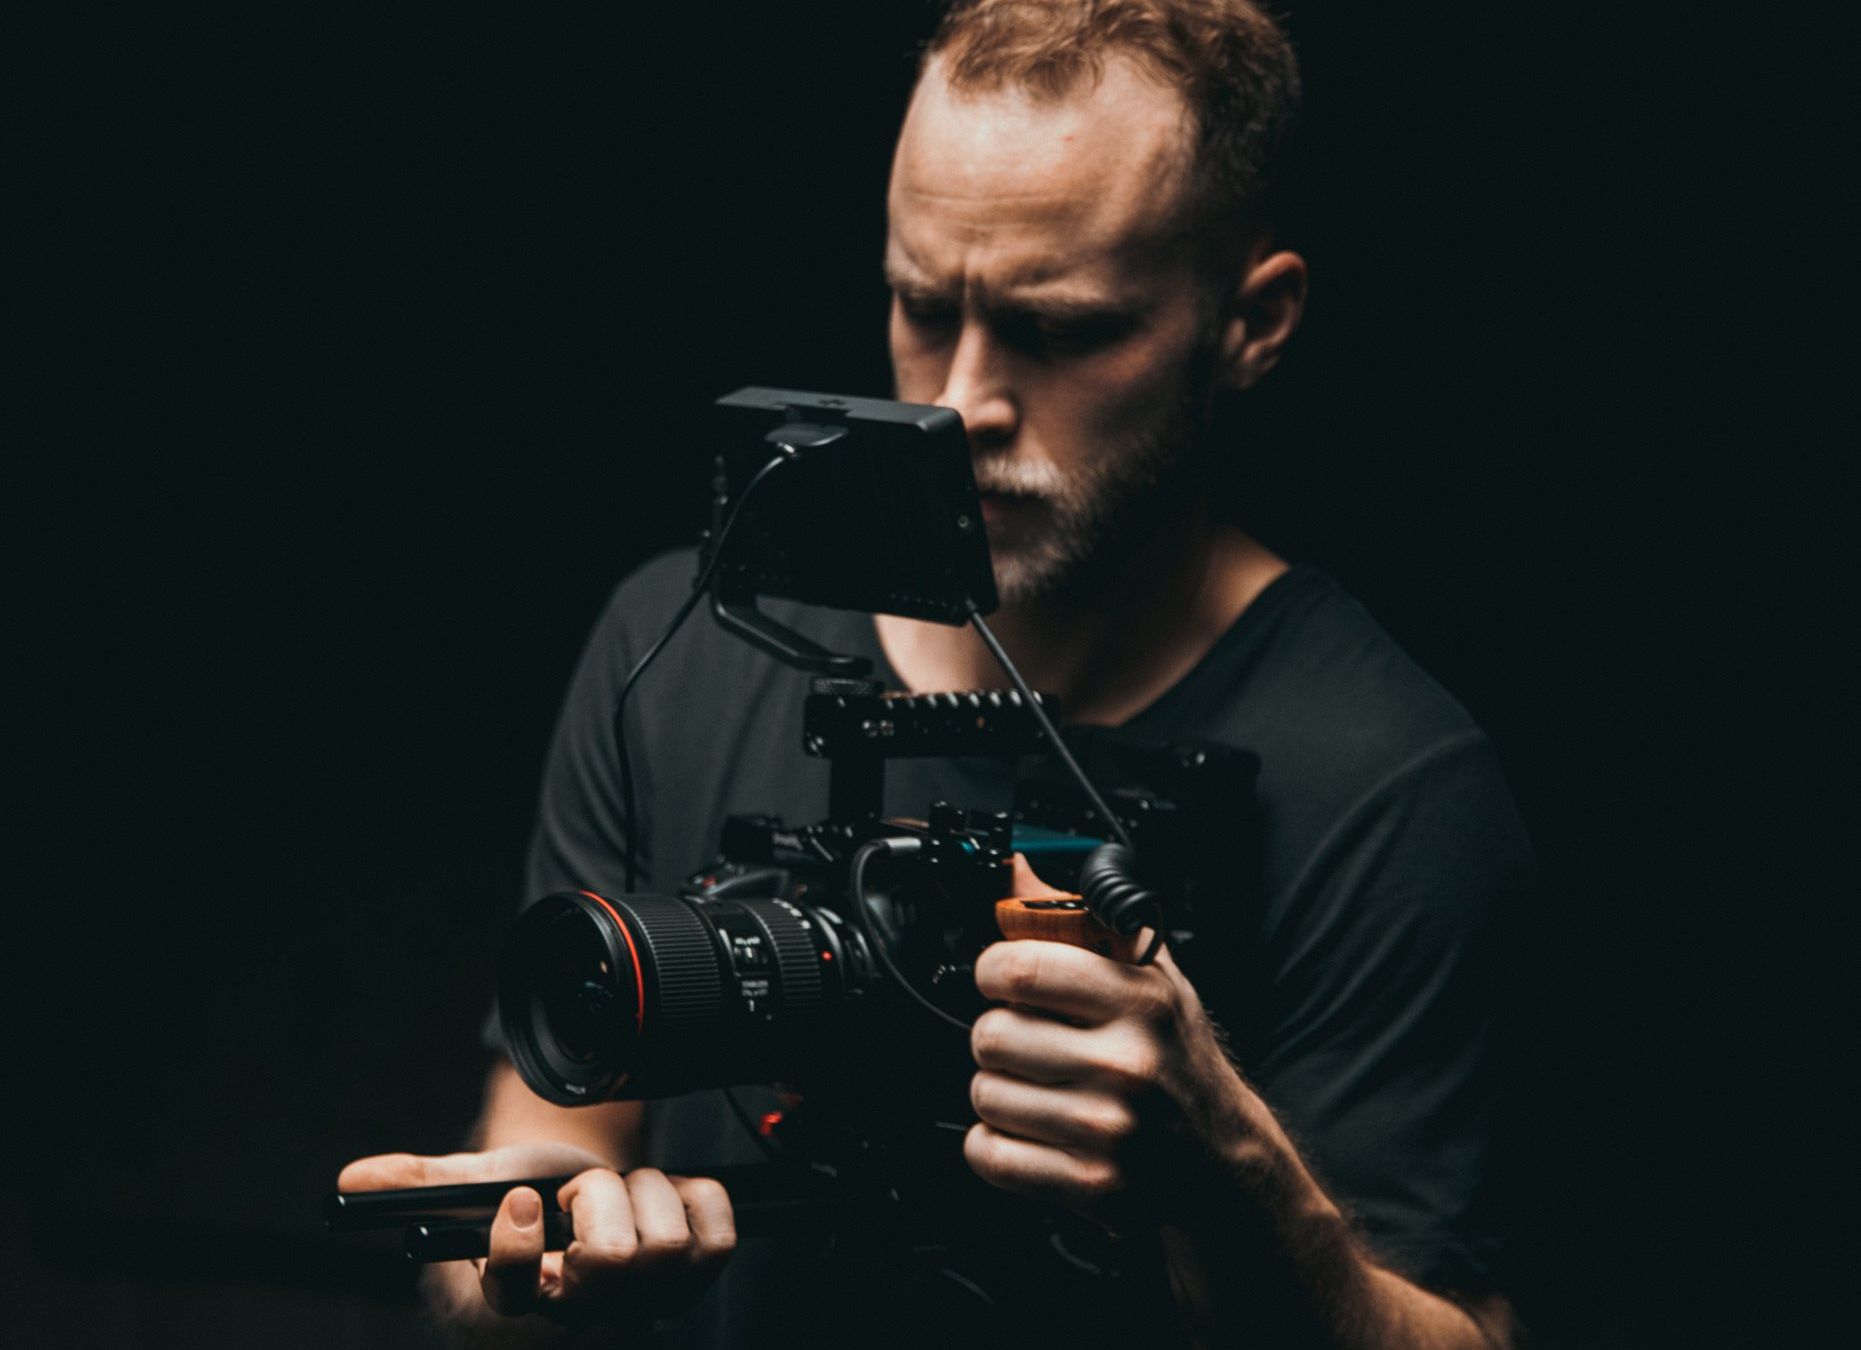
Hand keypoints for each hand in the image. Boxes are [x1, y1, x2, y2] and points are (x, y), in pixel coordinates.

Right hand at [338, 1143, 735, 1328]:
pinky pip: (714, 1229)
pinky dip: (697, 1195)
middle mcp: (586, 1310)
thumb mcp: (478, 1182)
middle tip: (585, 1193)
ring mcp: (647, 1300)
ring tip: (624, 1196)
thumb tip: (350, 1181)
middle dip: (600, 1198)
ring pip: (664, 1242)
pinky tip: (670, 1198)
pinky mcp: (698, 1277)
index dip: (519, 1245)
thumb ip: (420, 1184)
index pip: (515, 1293)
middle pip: (611, 1260)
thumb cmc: (537, 1195)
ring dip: (645, 1191)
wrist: (597, 1193)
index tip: (521, 1198)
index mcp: (524, 1295)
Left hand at [965, 933, 1270, 1229]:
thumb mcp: (1151, 976)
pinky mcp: (1090, 1184)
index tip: (1004, 979)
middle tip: (1028, 1041)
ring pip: (985, 1095)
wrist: (1222, 1162)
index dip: (994, 970)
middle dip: (998, 1035)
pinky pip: (990, 1155)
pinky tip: (1033, 1131)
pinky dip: (996, 1144)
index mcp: (1140, 1001)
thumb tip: (1017, 870)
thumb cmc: (1178, 1060)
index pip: (1020, 968)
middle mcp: (1127, 1064)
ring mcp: (1109, 1129)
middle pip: (992, 1035)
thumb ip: (1084, 921)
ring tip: (1041, 1088)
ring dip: (1000, 1091)